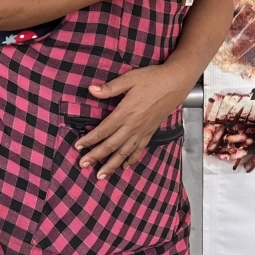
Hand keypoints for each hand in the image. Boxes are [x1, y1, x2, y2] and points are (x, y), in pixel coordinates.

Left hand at [73, 65, 188, 178]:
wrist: (176, 82)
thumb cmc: (152, 78)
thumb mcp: (130, 78)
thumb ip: (110, 87)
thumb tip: (91, 90)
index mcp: (125, 112)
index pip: (103, 130)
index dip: (90, 139)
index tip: (78, 146)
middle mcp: (133, 125)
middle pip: (111, 145)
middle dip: (96, 156)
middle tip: (82, 165)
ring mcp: (142, 131)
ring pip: (124, 152)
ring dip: (111, 164)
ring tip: (100, 176)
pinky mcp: (150, 132)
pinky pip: (139, 149)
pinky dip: (131, 160)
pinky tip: (124, 167)